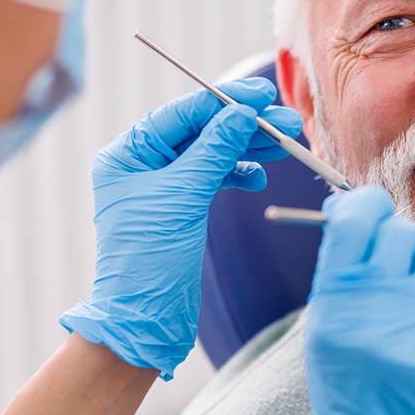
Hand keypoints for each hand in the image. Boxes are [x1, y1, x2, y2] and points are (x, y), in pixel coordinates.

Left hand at [59, 78, 300, 379]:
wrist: (145, 319)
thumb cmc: (149, 258)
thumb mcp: (184, 195)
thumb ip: (215, 149)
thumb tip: (242, 113)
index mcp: (128, 154)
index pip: (183, 113)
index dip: (225, 101)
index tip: (262, 95)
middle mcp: (142, 164)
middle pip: (201, 130)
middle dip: (245, 125)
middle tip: (287, 121)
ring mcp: (163, 185)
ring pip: (213, 153)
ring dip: (250, 147)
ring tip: (286, 143)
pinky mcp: (182, 206)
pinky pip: (214, 177)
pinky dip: (239, 174)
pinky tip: (258, 176)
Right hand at [305, 186, 414, 414]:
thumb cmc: (348, 373)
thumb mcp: (327, 320)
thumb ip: (341, 263)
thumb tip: (354, 203)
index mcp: (334, 298)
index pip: (357, 218)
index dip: (369, 204)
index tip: (373, 208)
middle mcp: (374, 308)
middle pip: (402, 234)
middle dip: (401, 248)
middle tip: (395, 273)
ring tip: (413, 317)